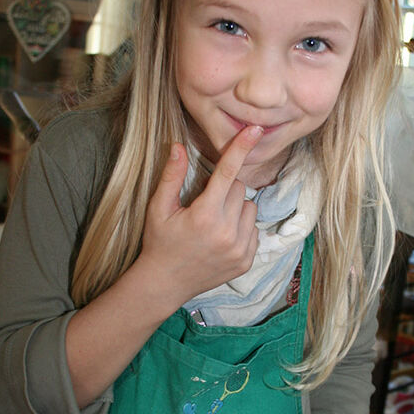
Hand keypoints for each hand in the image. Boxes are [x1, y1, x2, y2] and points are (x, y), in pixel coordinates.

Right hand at [139, 125, 263, 305]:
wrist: (165, 283)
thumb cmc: (159, 242)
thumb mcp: (158, 208)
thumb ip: (171, 176)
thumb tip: (177, 146)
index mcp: (204, 215)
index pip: (227, 173)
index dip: (240, 148)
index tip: (255, 130)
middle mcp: (226, 232)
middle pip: (239, 189)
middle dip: (224, 190)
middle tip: (205, 204)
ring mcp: (239, 249)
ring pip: (249, 208)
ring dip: (235, 208)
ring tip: (214, 223)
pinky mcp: (246, 261)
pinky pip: (254, 230)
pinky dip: (241, 228)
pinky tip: (221, 238)